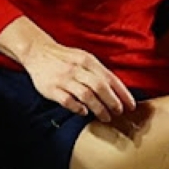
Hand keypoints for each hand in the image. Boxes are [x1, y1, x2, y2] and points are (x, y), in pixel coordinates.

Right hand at [20, 39, 137, 122]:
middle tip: (119, 112)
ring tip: (105, 117)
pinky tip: (84, 112)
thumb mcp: (84, 58)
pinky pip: (67, 101)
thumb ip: (99, 72)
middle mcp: (77, 69)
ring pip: (86, 95)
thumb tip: (118, 91)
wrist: (38, 51)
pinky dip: (78, 108)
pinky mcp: (52, 88)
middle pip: (100, 87)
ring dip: (98, 108)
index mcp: (87, 60)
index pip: (109, 78)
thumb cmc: (65, 58)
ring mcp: (64, 79)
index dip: (122, 93)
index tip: (131, 106)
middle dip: (112, 102)